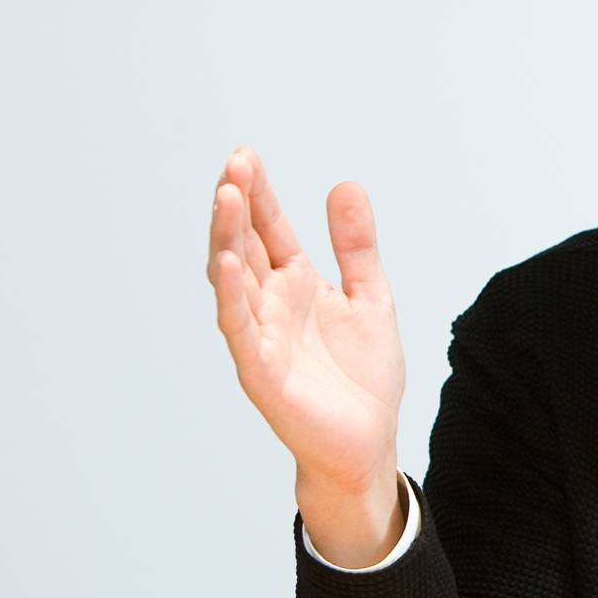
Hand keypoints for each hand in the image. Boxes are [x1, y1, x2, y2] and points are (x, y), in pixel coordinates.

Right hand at [207, 146, 405, 504]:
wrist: (369, 444)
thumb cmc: (363, 377)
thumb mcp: (371, 297)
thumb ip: (357, 247)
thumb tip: (345, 185)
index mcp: (296, 285)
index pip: (268, 229)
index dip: (258, 193)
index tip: (247, 154)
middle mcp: (270, 305)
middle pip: (244, 244)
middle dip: (237, 204)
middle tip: (236, 162)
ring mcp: (261, 336)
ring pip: (233, 280)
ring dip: (227, 238)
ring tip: (226, 195)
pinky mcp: (262, 371)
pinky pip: (240, 328)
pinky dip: (231, 295)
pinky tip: (229, 262)